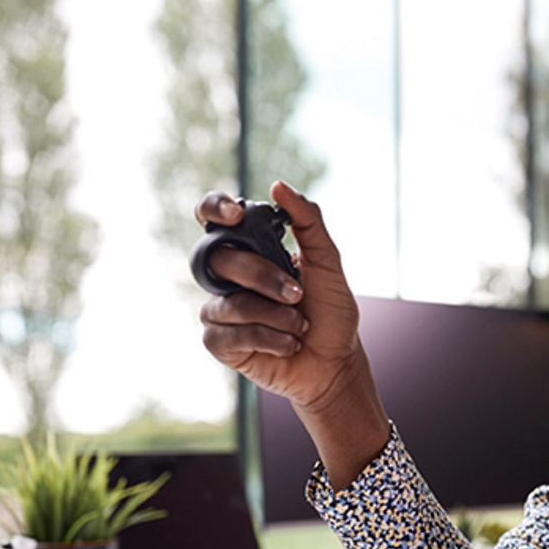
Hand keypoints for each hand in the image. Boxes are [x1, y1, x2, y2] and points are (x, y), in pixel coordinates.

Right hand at [196, 182, 388, 487]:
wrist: (336, 362)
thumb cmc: (331, 313)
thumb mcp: (328, 263)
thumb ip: (308, 222)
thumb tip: (280, 186)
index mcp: (250, 250)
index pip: (212, 217)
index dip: (215, 208)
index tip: (237, 214)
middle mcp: (229, 277)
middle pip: (221, 260)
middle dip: (263, 277)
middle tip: (297, 293)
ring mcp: (221, 309)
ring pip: (229, 302)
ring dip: (275, 315)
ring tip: (300, 325)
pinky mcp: (220, 342)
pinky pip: (229, 334)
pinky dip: (267, 339)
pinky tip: (288, 345)